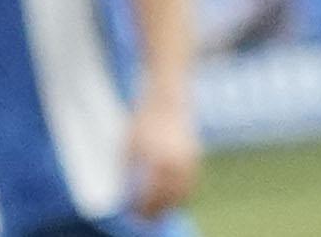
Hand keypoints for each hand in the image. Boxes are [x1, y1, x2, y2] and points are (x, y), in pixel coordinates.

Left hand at [125, 100, 201, 216]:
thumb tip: (125, 195)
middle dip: (157, 212)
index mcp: (158, 161)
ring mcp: (189, 160)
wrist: (166, 100)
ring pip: (184, 193)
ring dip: (171, 205)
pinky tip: (169, 195)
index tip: (134, 215)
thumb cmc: (143, 122)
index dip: (142, 209)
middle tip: (145, 219)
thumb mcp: (128, 147)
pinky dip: (181, 193)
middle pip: (169, 199)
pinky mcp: (195, 156)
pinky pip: (190, 183)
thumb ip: (128, 173)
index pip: (151, 196)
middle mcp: (177, 163)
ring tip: (158, 210)